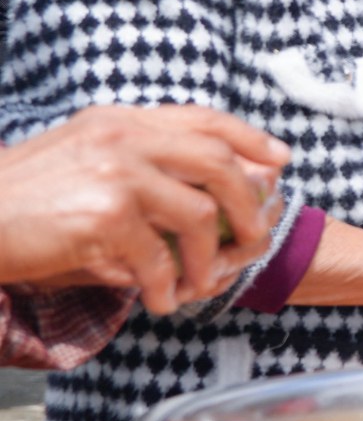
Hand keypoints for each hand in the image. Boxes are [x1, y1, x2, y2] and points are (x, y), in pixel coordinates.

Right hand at [0, 105, 289, 314]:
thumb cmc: (22, 199)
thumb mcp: (79, 156)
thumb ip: (136, 158)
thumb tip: (206, 184)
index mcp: (120, 121)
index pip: (203, 119)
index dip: (249, 139)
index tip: (279, 161)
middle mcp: (123, 140)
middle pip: (218, 165)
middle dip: (247, 205)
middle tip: (253, 239)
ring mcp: (116, 176)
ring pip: (198, 218)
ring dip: (206, 261)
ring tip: (198, 284)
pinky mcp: (105, 218)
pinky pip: (158, 260)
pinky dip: (167, 287)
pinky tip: (161, 301)